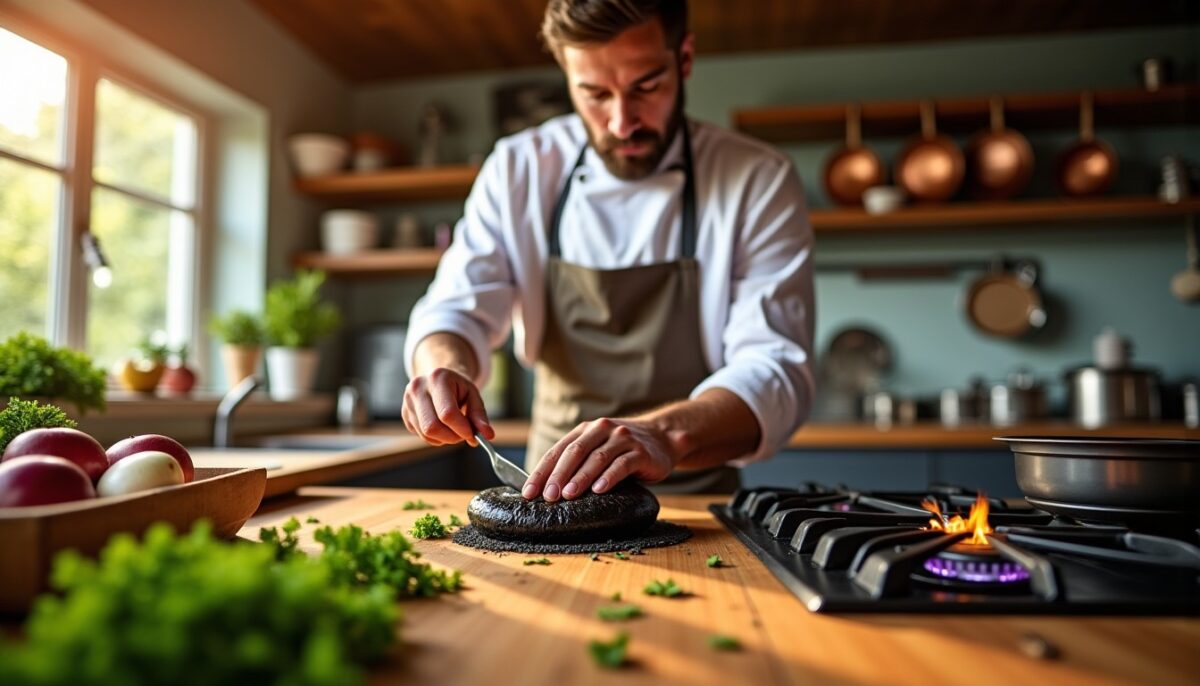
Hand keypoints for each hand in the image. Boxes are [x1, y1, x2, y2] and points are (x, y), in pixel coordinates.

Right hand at [402, 367, 493, 445]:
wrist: (439, 379)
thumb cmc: (458, 387)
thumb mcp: (473, 395)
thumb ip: (479, 415)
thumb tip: (487, 435)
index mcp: (438, 378)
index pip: (447, 413)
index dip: (461, 429)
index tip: (472, 435)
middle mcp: (418, 388)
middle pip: (432, 427)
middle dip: (452, 437)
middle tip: (464, 435)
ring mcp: (408, 401)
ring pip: (426, 434)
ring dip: (445, 439)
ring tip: (454, 428)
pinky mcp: (405, 413)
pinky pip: (421, 436)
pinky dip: (436, 438)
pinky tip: (443, 426)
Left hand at [521, 418, 675, 500]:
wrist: (663, 437)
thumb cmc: (623, 450)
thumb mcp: (598, 450)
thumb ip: (578, 463)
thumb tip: (546, 491)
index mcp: (586, 430)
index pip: (558, 450)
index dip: (542, 471)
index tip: (529, 492)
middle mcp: (602, 429)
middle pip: (575, 452)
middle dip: (558, 475)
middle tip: (547, 496)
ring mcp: (623, 439)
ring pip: (597, 458)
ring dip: (581, 477)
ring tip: (568, 495)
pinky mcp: (641, 452)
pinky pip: (622, 464)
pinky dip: (609, 477)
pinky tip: (599, 490)